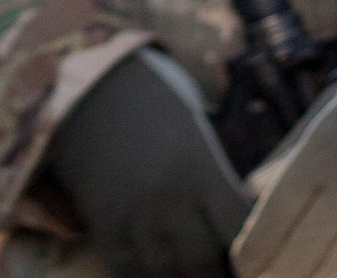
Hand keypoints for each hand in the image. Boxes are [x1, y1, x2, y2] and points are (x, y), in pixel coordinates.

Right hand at [44, 52, 251, 277]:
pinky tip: (153, 269)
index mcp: (200, 163)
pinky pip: (124, 265)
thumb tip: (233, 210)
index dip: (250, 245)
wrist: (84, 78)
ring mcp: (131, 208)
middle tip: (220, 268)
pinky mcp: (99, 216)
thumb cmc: (149, 92)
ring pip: (165, 268)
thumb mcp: (192, 120)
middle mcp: (168, 192)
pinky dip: (141, 274)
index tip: (252, 251)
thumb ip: (212, 166)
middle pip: (202, 256)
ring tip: (189, 270)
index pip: (240, 226)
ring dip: (180, 275)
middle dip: (215, 268)